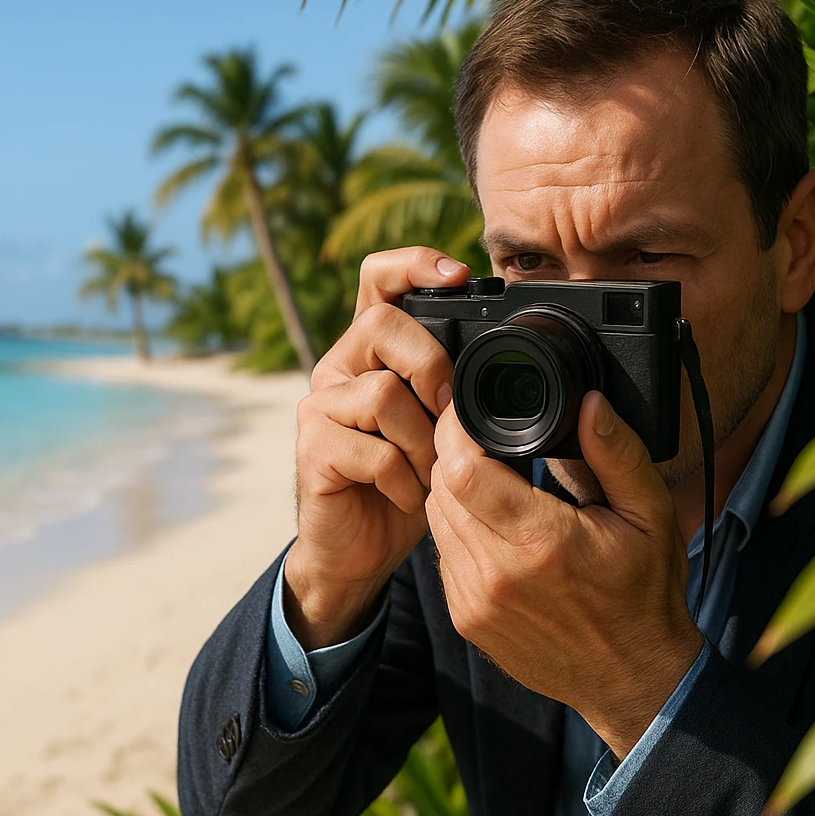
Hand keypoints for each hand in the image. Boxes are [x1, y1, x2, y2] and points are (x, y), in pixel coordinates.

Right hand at [286, 247, 469, 649]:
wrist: (357, 551)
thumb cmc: (405, 482)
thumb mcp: (439, 428)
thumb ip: (453, 389)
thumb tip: (502, 361)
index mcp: (371, 352)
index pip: (378, 279)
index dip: (413, 264)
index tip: (458, 274)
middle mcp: (339, 368)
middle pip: (382, 324)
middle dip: (431, 366)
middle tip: (450, 414)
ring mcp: (319, 407)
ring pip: (382, 393)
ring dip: (423, 441)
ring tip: (431, 473)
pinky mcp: (312, 449)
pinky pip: (373, 451)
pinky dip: (404, 480)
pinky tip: (408, 496)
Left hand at [426, 391, 703, 759]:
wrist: (632, 680)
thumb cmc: (645, 594)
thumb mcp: (650, 515)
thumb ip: (617, 453)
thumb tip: (589, 402)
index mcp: (543, 542)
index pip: (462, 471)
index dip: (458, 431)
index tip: (470, 410)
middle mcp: (498, 574)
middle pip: (440, 487)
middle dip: (454, 453)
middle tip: (482, 437)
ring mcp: (475, 601)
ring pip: (434, 517)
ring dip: (452, 489)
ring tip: (488, 475)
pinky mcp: (465, 619)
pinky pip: (441, 552)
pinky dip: (456, 528)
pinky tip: (489, 521)